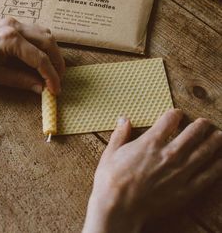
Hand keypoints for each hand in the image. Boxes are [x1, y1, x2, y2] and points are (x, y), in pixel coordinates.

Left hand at [0, 18, 64, 94]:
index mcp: (9, 40)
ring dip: (52, 51)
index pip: (40, 59)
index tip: (56, 90)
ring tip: (53, 68)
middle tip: (59, 79)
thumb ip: (19, 80)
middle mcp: (14, 26)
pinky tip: (42, 56)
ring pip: (44, 33)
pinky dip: (43, 43)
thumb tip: (41, 88)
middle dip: (57, 62)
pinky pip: (35, 30)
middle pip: (48, 42)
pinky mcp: (9, 23)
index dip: (51, 76)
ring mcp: (12, 22)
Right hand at [83, 109, 221, 232]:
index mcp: (150, 142)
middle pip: (191, 134)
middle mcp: (168, 154)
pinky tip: (221, 161)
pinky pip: (206, 176)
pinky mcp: (184, 190)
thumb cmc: (111, 180)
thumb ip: (120, 134)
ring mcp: (179, 172)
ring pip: (202, 152)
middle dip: (200, 126)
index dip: (174, 114)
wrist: (117, 207)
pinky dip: (216, 167)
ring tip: (219, 135)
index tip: (177, 114)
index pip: (168, 121)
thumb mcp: (111, 152)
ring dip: (213, 142)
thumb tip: (124, 119)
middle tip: (205, 122)